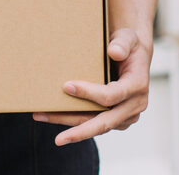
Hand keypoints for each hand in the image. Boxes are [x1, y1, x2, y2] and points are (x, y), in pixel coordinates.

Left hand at [32, 28, 150, 145]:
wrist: (134, 56)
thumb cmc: (128, 45)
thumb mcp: (127, 38)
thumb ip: (122, 43)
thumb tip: (114, 52)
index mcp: (137, 86)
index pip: (111, 96)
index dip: (88, 93)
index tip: (66, 85)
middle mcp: (134, 106)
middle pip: (104, 123)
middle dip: (79, 131)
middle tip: (58, 139)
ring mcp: (125, 116)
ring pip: (95, 126)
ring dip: (68, 126)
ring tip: (41, 117)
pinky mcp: (116, 120)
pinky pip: (93, 123)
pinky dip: (73, 122)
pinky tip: (51, 115)